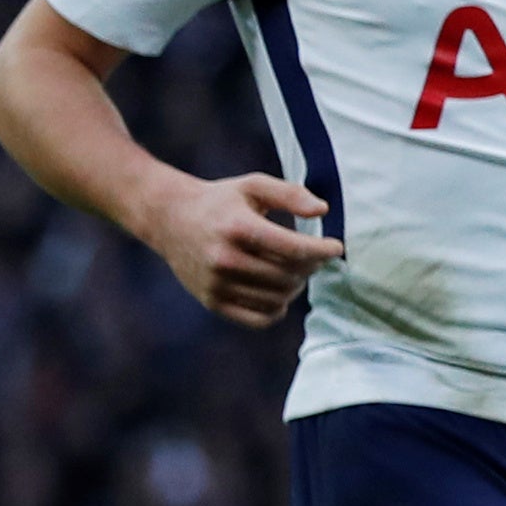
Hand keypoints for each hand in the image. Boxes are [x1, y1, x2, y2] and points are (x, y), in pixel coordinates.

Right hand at [145, 171, 339, 330]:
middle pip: (289, 275)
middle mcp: (224, 259)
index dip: (322, 251)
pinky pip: (259, 319)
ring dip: (296, 286)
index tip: (336, 248)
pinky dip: (277, 308)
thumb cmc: (221, 201)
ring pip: (278, 298)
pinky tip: (279, 291)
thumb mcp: (253, 186)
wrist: (169, 218)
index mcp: (237, 228)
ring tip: (295, 270)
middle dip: (311, 266)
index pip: (293, 249)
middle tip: (313, 256)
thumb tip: (322, 211)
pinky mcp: (212, 302)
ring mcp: (216, 284)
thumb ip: (290, 194)